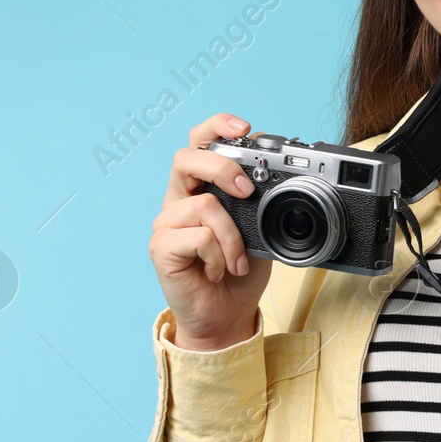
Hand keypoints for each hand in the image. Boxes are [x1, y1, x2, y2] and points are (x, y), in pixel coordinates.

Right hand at [147, 113, 272, 350]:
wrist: (227, 314)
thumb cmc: (241, 270)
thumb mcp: (262, 229)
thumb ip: (262, 201)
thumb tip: (279, 178)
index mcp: (203, 186)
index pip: (201, 142)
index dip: (218, 126)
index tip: (245, 127)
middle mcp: (180, 198)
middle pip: (186, 157)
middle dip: (221, 167)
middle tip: (246, 189)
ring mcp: (167, 222)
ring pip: (203, 205)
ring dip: (232, 235)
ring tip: (237, 259)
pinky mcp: (161, 247)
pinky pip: (198, 237)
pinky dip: (220, 255)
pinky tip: (219, 270)